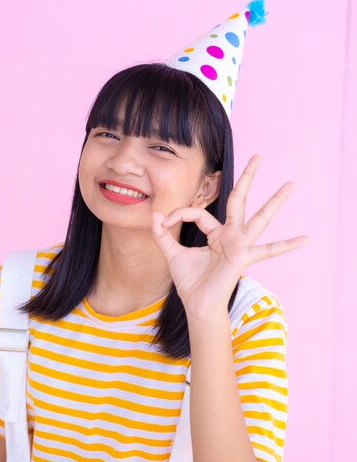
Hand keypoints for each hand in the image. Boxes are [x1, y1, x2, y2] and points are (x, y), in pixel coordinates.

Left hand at [151, 154, 310, 322]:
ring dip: (275, 200)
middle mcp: (230, 235)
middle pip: (239, 199)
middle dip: (247, 177)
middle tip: (258, 156)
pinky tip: (307, 239)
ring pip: (259, 217)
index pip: (198, 212)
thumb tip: (155, 214)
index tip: (164, 223)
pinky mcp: (244, 256)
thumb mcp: (172, 254)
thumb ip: (162, 234)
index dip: (179, 214)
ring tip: (292, 183)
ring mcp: (240, 244)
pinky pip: (269, 249)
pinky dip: (288, 245)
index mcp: (215, 232)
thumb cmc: (189, 282)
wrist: (197, 305)